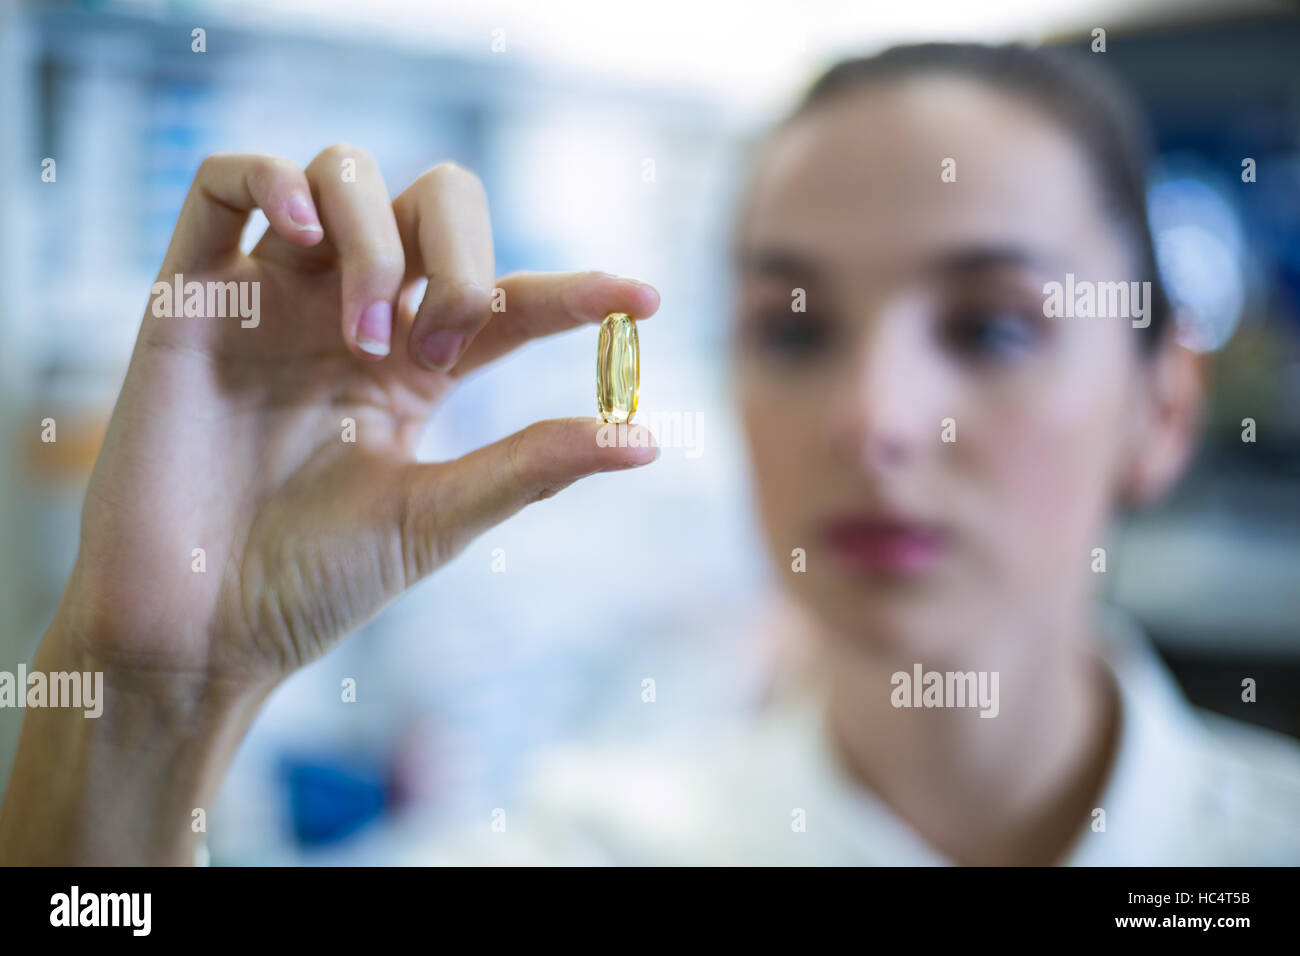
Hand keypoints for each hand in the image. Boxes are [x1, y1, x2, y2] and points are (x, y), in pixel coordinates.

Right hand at [57, 145, 659, 691]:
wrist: (195, 631)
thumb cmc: (313, 585)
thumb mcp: (437, 517)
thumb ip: (533, 466)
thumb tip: (649, 440)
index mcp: (415, 369)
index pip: (510, 301)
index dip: (577, 292)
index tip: (644, 300)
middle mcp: (351, 318)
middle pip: (432, 203)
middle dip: (461, 252)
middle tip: (442, 343)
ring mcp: (273, 301)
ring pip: (340, 175)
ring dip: (376, 237)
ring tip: (366, 332)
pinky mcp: (192, 298)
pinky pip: (223, 184)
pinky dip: (272, 181)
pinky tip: (301, 234)